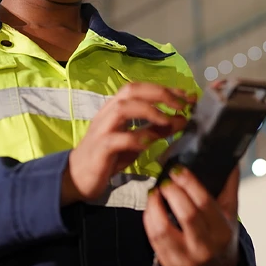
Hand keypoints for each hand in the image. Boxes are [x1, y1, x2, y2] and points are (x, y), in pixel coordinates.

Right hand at [62, 83, 194, 204]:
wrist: (77, 177)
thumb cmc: (109, 157)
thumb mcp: (137, 141)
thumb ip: (158, 130)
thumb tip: (183, 119)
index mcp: (117, 107)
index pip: (142, 89)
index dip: (165, 89)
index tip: (188, 96)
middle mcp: (108, 113)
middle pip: (132, 91)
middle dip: (159, 94)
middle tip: (182, 105)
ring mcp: (102, 129)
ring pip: (122, 109)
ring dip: (148, 111)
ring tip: (167, 121)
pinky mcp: (99, 149)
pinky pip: (116, 139)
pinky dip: (135, 138)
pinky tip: (149, 143)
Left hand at [143, 165, 239, 265]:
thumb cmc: (222, 238)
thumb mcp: (230, 213)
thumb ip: (229, 186)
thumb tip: (231, 158)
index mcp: (222, 232)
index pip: (205, 203)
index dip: (189, 183)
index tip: (178, 169)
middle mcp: (205, 247)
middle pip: (186, 215)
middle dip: (172, 192)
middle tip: (166, 180)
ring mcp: (185, 258)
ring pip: (164, 229)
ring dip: (155, 206)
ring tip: (155, 192)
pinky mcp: (168, 264)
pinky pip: (153, 239)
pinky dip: (150, 218)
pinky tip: (152, 206)